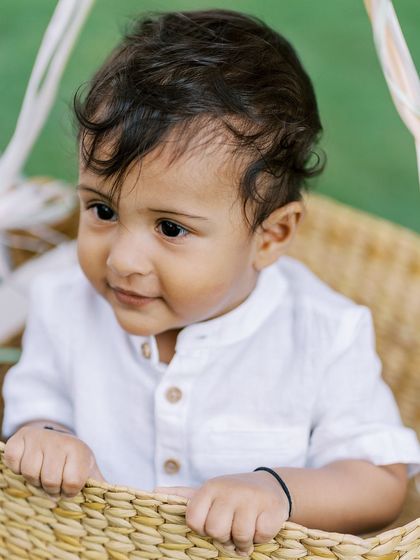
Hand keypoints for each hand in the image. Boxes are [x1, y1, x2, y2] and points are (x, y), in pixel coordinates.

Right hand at [4, 423, 104, 496]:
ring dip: (34, 479)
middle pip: (51, 480)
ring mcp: (38, 438)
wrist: (54, 437)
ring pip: (31, 473)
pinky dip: (18, 469)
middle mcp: (59, 441)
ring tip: (42, 472)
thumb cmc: (72, 461)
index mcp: (79, 450)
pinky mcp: (19, 438)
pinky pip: (14, 462)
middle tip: (54, 480)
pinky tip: (28, 463)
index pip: (73, 482)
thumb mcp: (88, 470)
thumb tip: (115, 499)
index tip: (70, 486)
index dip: (69, 491)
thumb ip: (99, 486)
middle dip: (51, 488)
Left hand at [155, 471, 288, 555]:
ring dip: (244, 540)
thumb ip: (182, 496)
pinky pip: (260, 536)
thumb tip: (154, 490)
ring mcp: (251, 497)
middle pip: (216, 530)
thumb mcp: (208, 493)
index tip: (211, 523)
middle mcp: (229, 489)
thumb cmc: (232, 496)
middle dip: (225, 536)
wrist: (270, 486)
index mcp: (210, 487)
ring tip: (246, 529)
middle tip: (232, 528)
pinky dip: (261, 537)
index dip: (202, 529)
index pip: (194, 520)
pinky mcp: (272, 508)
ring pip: (239, 536)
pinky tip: (261, 524)